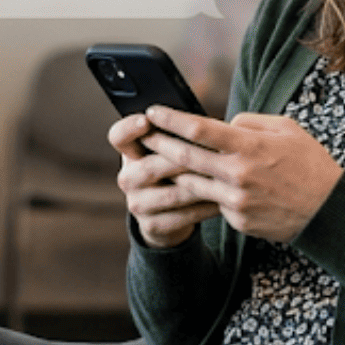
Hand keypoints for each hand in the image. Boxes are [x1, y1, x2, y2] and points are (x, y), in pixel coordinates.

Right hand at [109, 112, 219, 247]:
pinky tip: (224, 199)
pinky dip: (206, 207)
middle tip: (211, 152)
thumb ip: (176, 137)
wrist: (168, 216)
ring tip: (226, 177)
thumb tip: (202, 121)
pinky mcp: (152, 225)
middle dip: (182, 158)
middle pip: (150, 166)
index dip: (129, 128)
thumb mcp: (168, 152)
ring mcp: (138, 204)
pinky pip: (184, 215)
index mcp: (130, 153)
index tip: (146, 119)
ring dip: (201, 185)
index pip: (118, 136)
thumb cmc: (175, 172)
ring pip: (172, 193)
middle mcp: (128, 178)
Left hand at [134, 106, 344, 244]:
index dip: (171, 119)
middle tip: (143, 135)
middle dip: (159, 144)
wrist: (329, 213)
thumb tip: (223, 124)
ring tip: (160, 160)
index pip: (199, 129)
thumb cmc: (310, 165)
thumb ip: (250, 123)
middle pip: (185, 157)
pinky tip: (200, 186)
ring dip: (174, 172)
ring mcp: (236, 201)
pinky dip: (207, 193)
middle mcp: (238, 174)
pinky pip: (213, 203)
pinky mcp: (237, 221)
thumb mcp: (287, 130)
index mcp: (250, 147)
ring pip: (192, 183)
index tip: (153, 110)